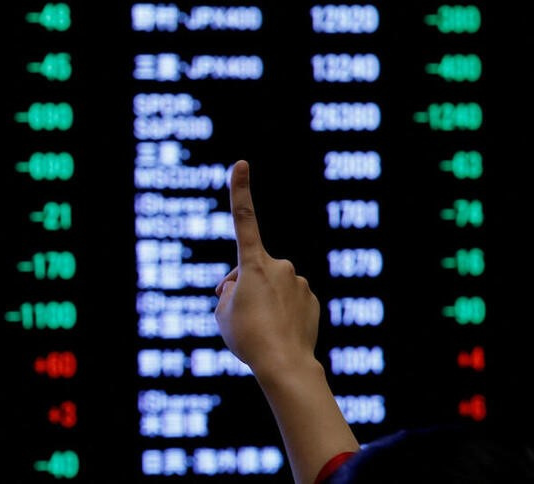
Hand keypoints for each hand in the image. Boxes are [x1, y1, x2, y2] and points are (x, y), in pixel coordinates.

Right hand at [214, 160, 320, 375]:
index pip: (243, 221)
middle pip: (253, 270)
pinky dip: (283, 311)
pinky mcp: (312, 298)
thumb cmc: (247, 338)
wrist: (284, 364)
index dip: (239, 191)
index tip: (241, 164)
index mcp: (253, 264)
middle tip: (242, 316)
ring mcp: (299, 281)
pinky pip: (291, 300)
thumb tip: (241, 286)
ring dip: (265, 301)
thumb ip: (228, 293)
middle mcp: (280, 265)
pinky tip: (280, 330)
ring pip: (273, 287)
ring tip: (262, 328)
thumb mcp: (221, 313)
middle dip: (244, 286)